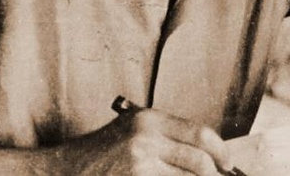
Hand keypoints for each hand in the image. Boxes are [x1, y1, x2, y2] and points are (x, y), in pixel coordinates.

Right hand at [52, 107, 231, 175]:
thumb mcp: (132, 132)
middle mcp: (145, 139)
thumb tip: (208, 157)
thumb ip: (167, 138)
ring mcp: (139, 166)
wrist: (61, 172)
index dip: (221, 152)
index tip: (227, 163)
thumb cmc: (98, 154)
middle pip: (200, 162)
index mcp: (149, 119)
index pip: (201, 134)